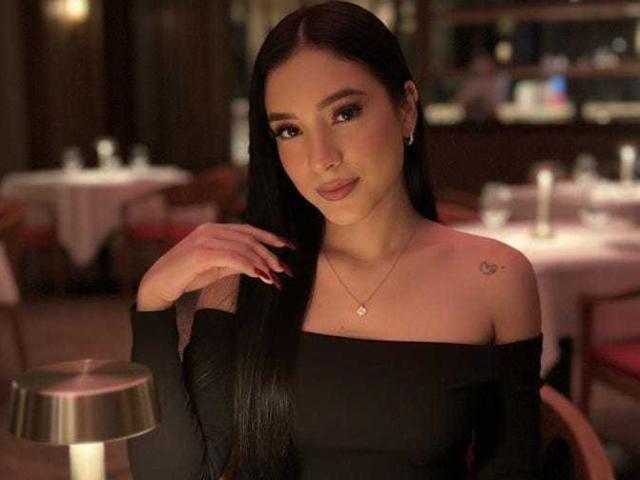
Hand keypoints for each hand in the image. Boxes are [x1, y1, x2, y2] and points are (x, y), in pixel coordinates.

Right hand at [136, 223, 294, 310]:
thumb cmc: (187, 276)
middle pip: (249, 238)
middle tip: (283, 270)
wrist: (157, 285)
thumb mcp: (217, 267)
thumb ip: (236, 260)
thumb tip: (261, 263)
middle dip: (269, 254)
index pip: (248, 229)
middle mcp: (209, 230)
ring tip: (274, 277)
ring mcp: (203, 240)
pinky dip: (248, 266)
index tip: (288, 247)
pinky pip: (231, 258)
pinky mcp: (199, 254)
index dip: (270, 237)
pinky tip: (259, 275)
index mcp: (214, 228)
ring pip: (242, 248)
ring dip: (262, 263)